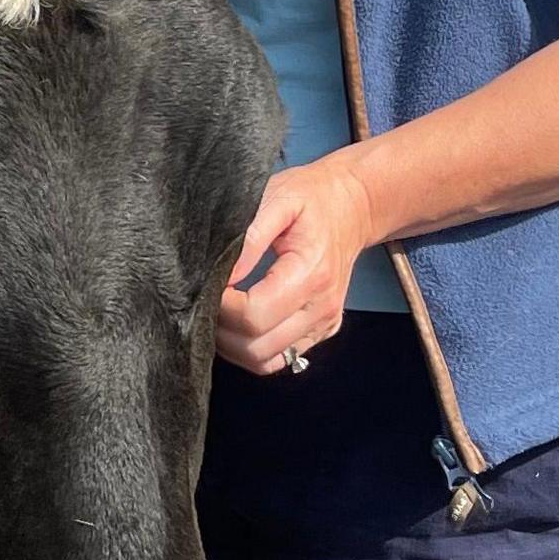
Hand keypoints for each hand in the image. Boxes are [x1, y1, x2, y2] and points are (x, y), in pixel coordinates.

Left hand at [216, 157, 376, 374]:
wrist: (353, 206)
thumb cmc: (312, 198)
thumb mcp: (277, 198)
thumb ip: (249, 238)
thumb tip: (223, 276)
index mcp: (311, 273)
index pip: (254, 315)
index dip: (220, 306)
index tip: (206, 284)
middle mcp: (321, 306)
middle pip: (257, 346)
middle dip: (220, 328)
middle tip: (205, 298)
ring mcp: (324, 323)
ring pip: (265, 361)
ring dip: (233, 345)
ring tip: (219, 311)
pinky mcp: (322, 330)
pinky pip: (280, 358)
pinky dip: (252, 350)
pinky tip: (240, 324)